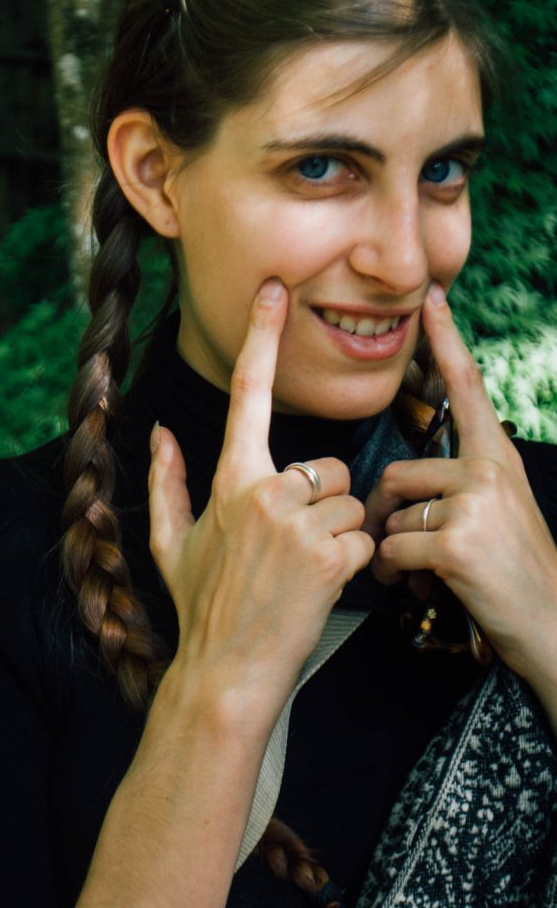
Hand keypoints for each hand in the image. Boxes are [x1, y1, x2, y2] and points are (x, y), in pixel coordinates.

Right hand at [148, 279, 373, 730]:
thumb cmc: (201, 604)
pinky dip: (354, 560)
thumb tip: (158, 430)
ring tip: (305, 568)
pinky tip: (322, 584)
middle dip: (323, 500)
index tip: (274, 291)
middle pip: (328, 465)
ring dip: (340, 531)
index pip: (248, 393)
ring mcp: (299, 522)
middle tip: (295, 545)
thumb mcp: (171, 541)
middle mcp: (265, 490)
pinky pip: (365, 535)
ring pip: (351, 499)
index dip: (261, 337)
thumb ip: (168, 479)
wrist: (227, 670)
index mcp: (230, 478)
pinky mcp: (331, 554)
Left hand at [366, 283, 556, 687]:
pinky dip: (399, 576)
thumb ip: (460, 486)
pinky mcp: (456, 542)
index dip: (448, 341)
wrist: (554, 628)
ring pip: (392, 516)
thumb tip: (400, 492)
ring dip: (395, 553)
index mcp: (498, 458)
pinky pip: (393, 549)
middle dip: (387, 517)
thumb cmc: (516, 573)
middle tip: (400, 549)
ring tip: (423, 574)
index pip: (468, 388)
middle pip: (397, 474)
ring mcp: (475, 504)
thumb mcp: (500, 512)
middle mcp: (489, 470)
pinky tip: (427, 589)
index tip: (432, 300)